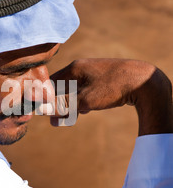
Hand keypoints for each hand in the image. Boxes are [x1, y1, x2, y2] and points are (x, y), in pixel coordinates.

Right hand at [50, 58, 172, 135]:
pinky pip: (86, 89)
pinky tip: (86, 110)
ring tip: (73, 116)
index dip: (45, 98)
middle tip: (58, 120)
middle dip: (59, 104)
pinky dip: (83, 100)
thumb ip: (66, 108)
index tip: (44, 112)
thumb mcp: (85, 100)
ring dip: (71, 103)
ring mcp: (94, 71)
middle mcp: (82, 67)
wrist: (143, 81)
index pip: (51, 82)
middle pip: (63, 87)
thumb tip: (50, 117)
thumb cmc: (112, 88)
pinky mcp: (104, 78)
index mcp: (74, 68)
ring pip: (75, 89)